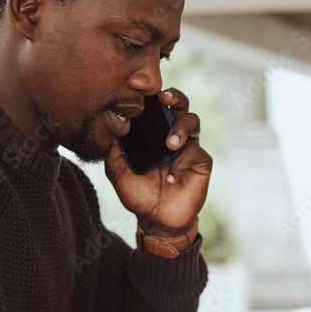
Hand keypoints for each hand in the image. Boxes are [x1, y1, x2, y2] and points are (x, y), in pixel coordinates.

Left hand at [105, 89, 211, 237]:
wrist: (156, 220)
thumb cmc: (138, 193)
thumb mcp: (118, 171)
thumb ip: (113, 149)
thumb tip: (109, 123)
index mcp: (154, 131)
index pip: (157, 106)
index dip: (155, 94)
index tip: (146, 91)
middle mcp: (174, 134)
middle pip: (181, 104)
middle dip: (175, 97)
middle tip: (164, 100)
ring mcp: (189, 147)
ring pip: (193, 122)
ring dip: (181, 129)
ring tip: (169, 145)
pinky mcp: (201, 163)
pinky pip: (197, 152)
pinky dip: (184, 160)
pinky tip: (172, 175)